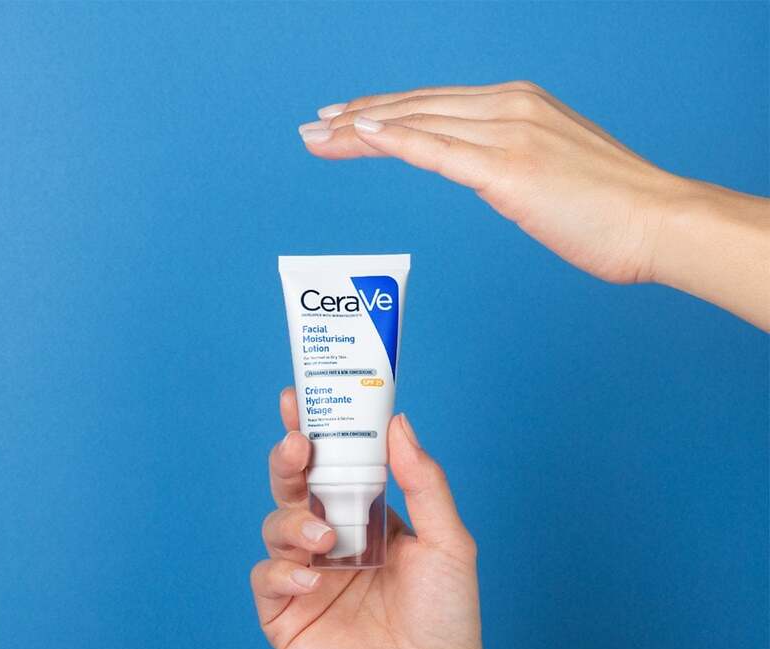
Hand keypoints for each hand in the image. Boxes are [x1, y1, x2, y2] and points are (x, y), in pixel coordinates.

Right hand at [251, 388, 568, 648]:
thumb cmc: (445, 615)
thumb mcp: (447, 540)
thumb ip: (423, 481)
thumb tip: (399, 422)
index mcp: (364, 514)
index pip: (331, 462)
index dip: (313, 428)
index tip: (299, 396)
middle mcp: (330, 537)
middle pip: (293, 485)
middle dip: (288, 459)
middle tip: (297, 446)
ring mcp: (306, 574)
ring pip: (274, 526)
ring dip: (291, 521)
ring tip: (324, 536)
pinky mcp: (286, 613)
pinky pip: (267, 579)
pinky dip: (282, 572)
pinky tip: (310, 580)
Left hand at [299, 81, 769, 328]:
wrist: (656, 219)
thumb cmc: (611, 206)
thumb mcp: (554, 169)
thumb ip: (513, 162)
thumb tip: (488, 172)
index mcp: (516, 105)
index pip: (433, 105)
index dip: (386, 111)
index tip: (349, 120)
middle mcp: (507, 107)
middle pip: (415, 108)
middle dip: (358, 117)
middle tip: (314, 126)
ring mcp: (507, 132)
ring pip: (417, 123)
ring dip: (361, 128)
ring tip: (319, 135)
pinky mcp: (508, 168)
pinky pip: (438, 149)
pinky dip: (395, 139)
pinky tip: (360, 134)